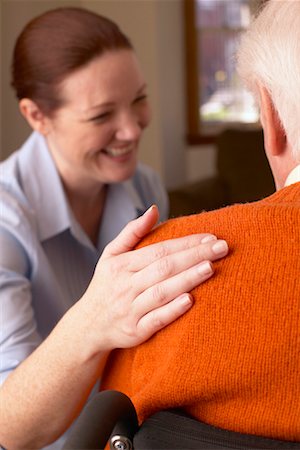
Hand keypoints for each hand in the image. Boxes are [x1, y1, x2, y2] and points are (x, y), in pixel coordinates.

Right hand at [79, 205, 227, 351]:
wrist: (88, 326)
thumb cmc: (106, 286)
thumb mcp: (111, 255)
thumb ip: (132, 232)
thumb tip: (154, 209)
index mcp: (122, 265)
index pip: (159, 250)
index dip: (185, 243)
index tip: (211, 237)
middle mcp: (126, 286)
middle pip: (164, 268)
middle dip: (194, 256)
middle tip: (221, 248)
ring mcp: (130, 310)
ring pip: (162, 292)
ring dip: (187, 279)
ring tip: (210, 268)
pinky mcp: (134, 331)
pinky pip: (155, 320)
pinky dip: (172, 311)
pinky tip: (190, 300)